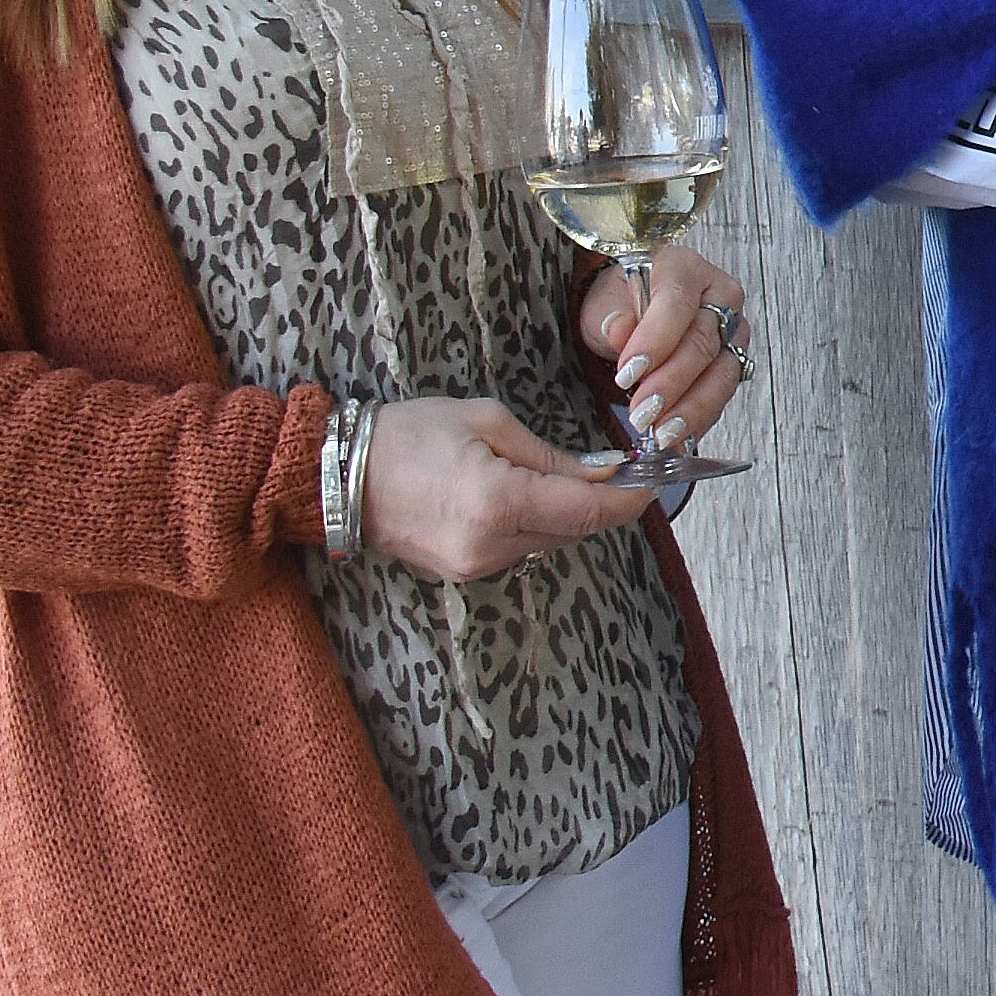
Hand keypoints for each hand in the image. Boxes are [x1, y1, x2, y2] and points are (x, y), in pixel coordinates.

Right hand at [359, 396, 654, 581]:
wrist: (337, 475)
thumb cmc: (407, 435)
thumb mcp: (488, 423)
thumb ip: (550, 455)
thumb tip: (604, 471)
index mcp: (498, 503)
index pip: (590, 512)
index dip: (632, 499)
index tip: (658, 480)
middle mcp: (490, 546)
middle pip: (576, 530)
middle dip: (605, 502)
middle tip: (625, 469)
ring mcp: (474, 566)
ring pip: (550, 541)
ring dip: (570, 513)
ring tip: (574, 476)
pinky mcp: (462, 572)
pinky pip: (520, 548)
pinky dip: (537, 523)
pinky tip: (533, 495)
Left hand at [580, 242, 748, 454]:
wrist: (634, 312)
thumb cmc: (621, 302)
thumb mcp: (604, 304)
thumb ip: (611, 317)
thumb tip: (619, 329)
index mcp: (685, 268)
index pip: (677, 301)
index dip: (655, 340)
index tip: (627, 374)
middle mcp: (719, 296)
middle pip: (703, 342)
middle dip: (672, 383)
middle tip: (643, 413)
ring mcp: (732, 331)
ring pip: (722, 373)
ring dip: (692, 408)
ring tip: (661, 433)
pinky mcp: (733, 363)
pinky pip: (722, 395)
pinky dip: (699, 418)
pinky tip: (679, 436)